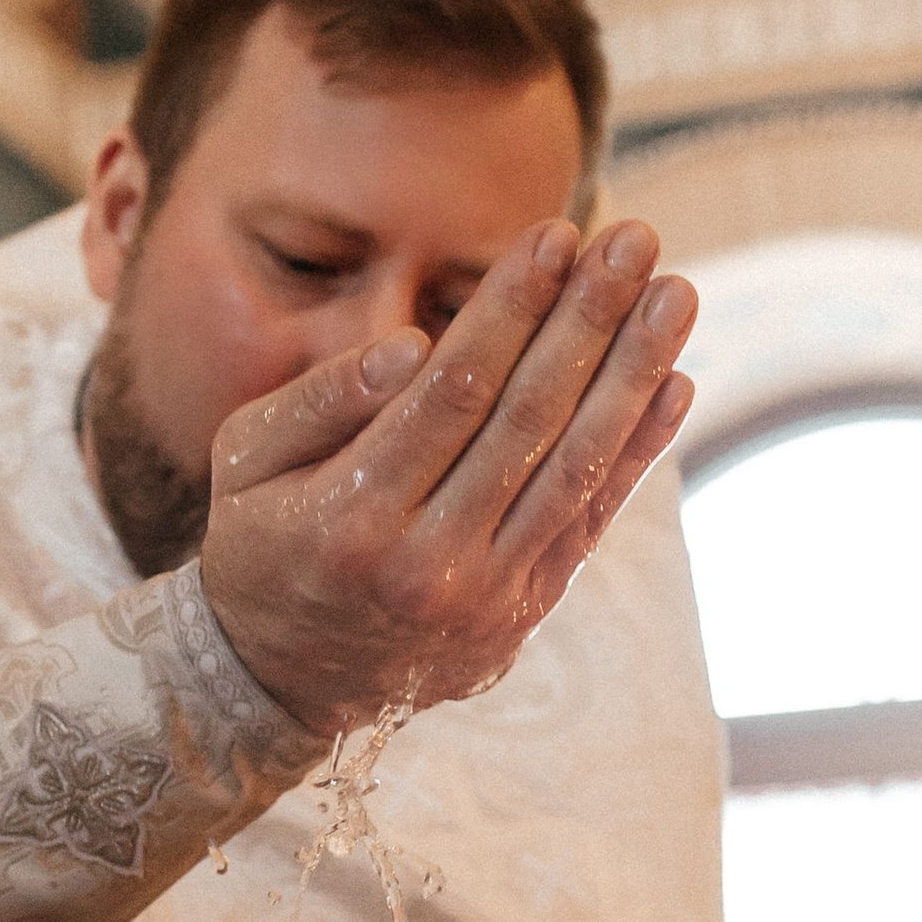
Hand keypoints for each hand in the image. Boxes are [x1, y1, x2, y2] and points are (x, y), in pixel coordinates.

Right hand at [199, 218, 695, 735]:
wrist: (283, 685)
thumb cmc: (261, 546)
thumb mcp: (245, 465)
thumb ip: (320, 400)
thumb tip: (410, 344)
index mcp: (351, 517)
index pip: (453, 391)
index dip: (511, 309)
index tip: (556, 237)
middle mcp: (427, 562)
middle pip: (527, 421)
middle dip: (588, 322)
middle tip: (635, 242)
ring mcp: (484, 595)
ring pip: (575, 470)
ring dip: (633, 376)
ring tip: (676, 294)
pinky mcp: (522, 610)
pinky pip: (589, 520)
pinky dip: (637, 452)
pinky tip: (674, 383)